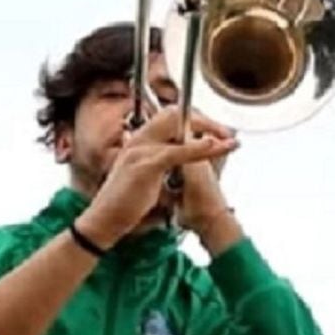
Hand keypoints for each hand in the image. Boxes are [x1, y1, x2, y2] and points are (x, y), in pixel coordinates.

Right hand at [77, 106, 236, 248]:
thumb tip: (181, 169)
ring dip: (208, 133)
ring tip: (229, 140)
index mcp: (139, 142)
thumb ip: (164, 169)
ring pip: (179, 132)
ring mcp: (140, 150)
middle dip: (204, 121)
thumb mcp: (149, 181)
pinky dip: (196, 149)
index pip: (169, 118)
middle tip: (227, 133)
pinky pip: (176, 152)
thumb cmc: (126, 205)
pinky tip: (212, 146)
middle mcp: (139, 140)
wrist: (105, 220)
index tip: (216, 131)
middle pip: (174, 115)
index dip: (194, 120)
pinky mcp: (145, 165)